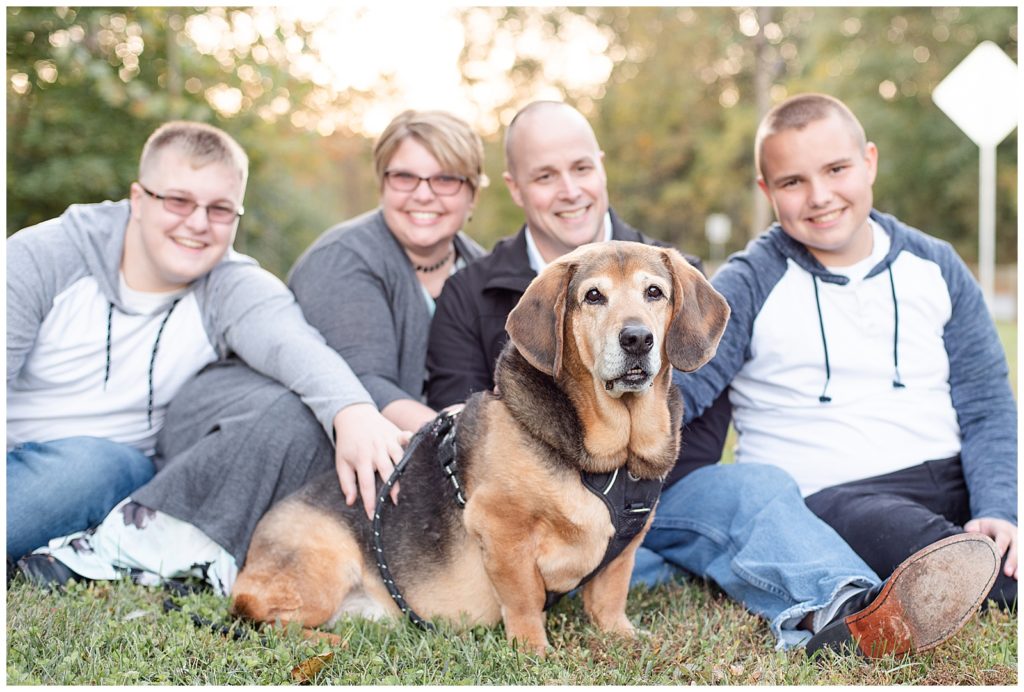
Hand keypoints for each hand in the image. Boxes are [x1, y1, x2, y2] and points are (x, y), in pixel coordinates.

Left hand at [333, 403, 412, 519]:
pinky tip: (419, 452)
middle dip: (392, 488)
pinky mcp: (396, 433)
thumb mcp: (341, 462)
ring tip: (410, 486)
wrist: (353, 415)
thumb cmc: (348, 442)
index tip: (373, 515)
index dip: (370, 502)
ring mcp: (387, 441)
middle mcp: (376, 450)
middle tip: (396, 502)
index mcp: (361, 459)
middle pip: (387, 472)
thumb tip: (351, 502)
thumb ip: (346, 483)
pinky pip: (406, 438)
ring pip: (399, 458)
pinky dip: (412, 443)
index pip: (367, 485)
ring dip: (404, 471)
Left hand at [965, 517, 1017, 578]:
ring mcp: (1020, 545)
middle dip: (1012, 561)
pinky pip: (1022, 561)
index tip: (999, 554)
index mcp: (1002, 530)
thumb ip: (973, 526)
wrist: (1001, 528)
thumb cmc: (986, 529)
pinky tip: (1019, 577)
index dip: (1001, 545)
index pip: (1003, 537)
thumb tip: (970, 530)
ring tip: (1016, 578)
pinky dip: (1021, 568)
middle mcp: (1014, 537)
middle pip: (1016, 548)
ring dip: (1019, 567)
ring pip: (1021, 556)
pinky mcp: (1021, 552)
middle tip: (1007, 572)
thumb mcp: (979, 524)